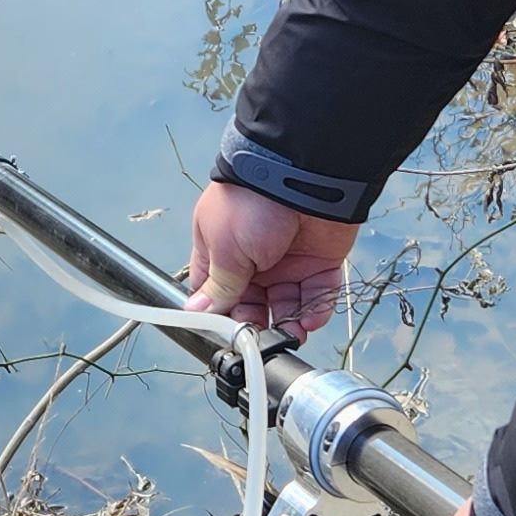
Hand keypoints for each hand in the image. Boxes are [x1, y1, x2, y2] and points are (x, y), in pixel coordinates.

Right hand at [186, 179, 359, 337]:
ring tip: (288, 334)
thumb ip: (219, 284)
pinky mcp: (318, 262)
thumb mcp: (226, 245)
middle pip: (252, 306)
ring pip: (286, 307)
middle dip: (256, 326)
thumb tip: (197, 311)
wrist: (303, 175)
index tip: (228, 336)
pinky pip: (317, 296)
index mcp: (222, 252)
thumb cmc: (253, 199)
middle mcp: (253, 260)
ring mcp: (287, 262)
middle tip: (259, 340)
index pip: (216, 295)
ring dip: (287, 324)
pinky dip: (314, 311)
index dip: (221, 317)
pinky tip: (308, 320)